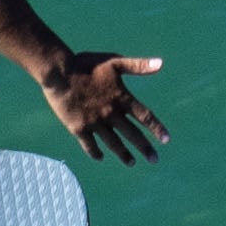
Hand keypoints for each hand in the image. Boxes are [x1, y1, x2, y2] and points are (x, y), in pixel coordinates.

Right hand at [38, 51, 165, 163]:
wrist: (59, 72)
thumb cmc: (86, 64)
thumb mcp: (114, 62)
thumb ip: (138, 66)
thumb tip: (161, 64)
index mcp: (121, 98)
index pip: (144, 117)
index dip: (156, 128)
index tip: (166, 140)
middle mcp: (110, 113)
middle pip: (132, 135)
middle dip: (144, 148)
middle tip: (154, 159)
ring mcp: (95, 123)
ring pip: (113, 143)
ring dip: (124, 154)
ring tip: (132, 163)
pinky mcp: (79, 128)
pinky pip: (90, 145)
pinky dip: (96, 152)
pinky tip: (101, 157)